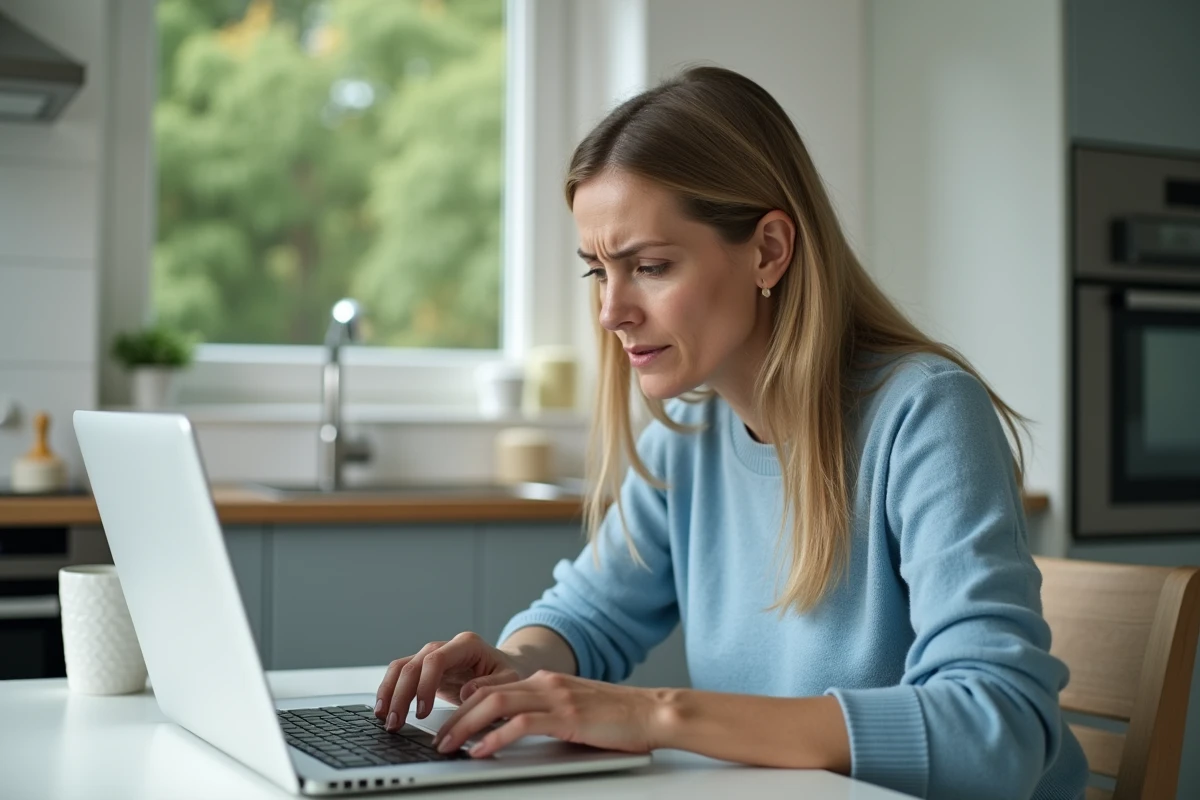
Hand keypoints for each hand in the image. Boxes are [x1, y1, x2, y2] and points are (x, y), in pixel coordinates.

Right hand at [375, 631, 525, 731]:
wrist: (502, 667)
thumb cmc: (505, 673)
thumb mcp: (508, 680)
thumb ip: (491, 685)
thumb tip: (467, 691)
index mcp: (467, 644)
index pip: (437, 659)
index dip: (425, 685)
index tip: (423, 711)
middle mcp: (445, 646)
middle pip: (414, 664)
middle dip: (401, 694)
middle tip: (396, 722)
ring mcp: (431, 655)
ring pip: (401, 667)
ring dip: (389, 692)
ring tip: (384, 718)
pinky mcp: (424, 668)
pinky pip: (400, 675)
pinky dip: (389, 690)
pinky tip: (384, 709)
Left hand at [430, 670, 663, 758]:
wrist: (653, 712)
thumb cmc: (618, 716)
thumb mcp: (574, 707)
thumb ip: (547, 710)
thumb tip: (516, 728)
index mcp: (545, 680)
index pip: (492, 686)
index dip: (464, 704)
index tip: (447, 723)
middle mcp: (545, 682)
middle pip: (485, 694)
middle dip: (456, 717)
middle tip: (438, 739)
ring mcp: (555, 697)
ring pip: (496, 704)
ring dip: (466, 726)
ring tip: (449, 746)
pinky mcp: (566, 716)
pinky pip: (520, 724)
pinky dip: (495, 738)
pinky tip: (482, 751)